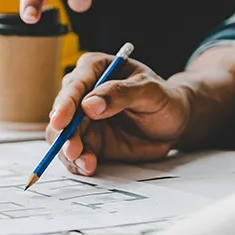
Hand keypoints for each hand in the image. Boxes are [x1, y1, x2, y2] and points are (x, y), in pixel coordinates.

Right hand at [46, 53, 189, 175]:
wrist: (173, 123)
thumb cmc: (164, 99)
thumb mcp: (150, 91)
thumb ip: (121, 94)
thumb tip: (89, 104)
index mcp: (96, 68)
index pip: (74, 84)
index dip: (65, 104)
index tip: (62, 121)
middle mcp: (83, 92)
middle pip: (62, 112)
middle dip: (65, 133)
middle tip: (74, 150)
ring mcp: (82, 118)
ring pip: (63, 135)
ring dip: (69, 151)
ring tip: (85, 162)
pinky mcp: (87, 139)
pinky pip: (74, 152)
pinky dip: (77, 162)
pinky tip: (88, 166)